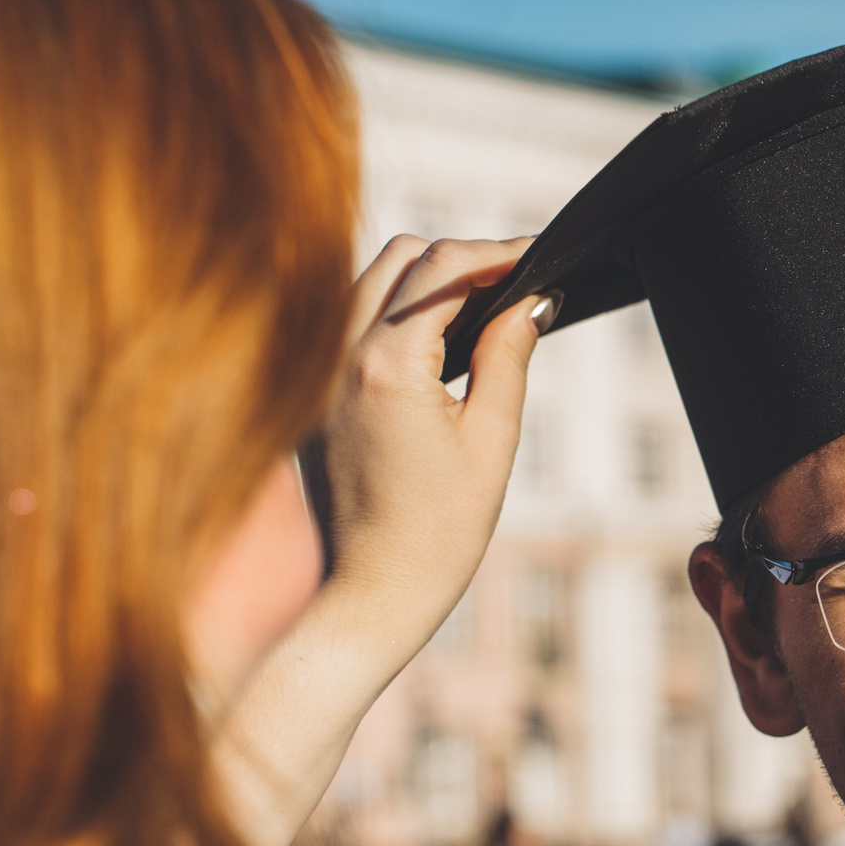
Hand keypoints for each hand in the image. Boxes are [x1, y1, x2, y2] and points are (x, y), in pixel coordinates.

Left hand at [318, 235, 542, 649]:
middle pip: (399, 257)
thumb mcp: (491, 441)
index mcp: (387, 364)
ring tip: (476, 311)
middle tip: (512, 283)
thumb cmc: (436, 534)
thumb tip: (530, 300)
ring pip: (366, 282)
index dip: (497, 250)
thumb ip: (508, 356)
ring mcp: (314, 373)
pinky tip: (429, 345)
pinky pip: (345, 322)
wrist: (366, 595)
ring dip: (421, 282)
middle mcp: (337, 356)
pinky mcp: (308, 394)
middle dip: (458, 258)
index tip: (536, 255)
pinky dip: (389, 313)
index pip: (443, 264)